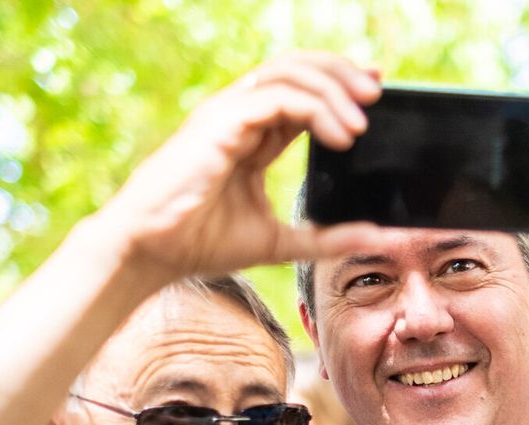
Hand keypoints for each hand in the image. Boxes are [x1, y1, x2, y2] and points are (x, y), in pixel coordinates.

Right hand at [94, 50, 382, 283]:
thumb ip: (327, 238)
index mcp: (252, 134)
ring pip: (289, 73)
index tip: (376, 96)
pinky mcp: (219, 122)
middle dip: (342, 72)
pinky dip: (314, 108)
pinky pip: (275, 97)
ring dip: (332, 87)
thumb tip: (378, 238)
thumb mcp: (279, 243)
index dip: (339, 85)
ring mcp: (227, 114)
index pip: (301, 92)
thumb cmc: (200, 243)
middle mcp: (240, 115)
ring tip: (362, 120)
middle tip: (378, 92)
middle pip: (297, 68)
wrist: (150, 252)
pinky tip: (340, 134)